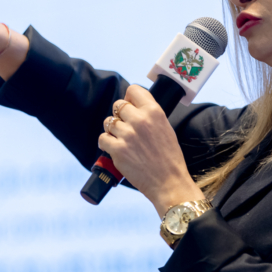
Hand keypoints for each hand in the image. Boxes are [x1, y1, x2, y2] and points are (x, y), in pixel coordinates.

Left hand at [99, 85, 204, 217]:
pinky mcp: (117, 150)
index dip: (129, 97)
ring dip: (112, 130)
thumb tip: (133, 107)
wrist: (169, 182)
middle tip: (126, 126)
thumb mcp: (166, 128)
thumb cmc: (169, 158)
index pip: (133, 90)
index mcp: (154, 112)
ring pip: (108, 122)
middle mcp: (140, 120)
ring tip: (122, 139)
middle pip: (118, 105)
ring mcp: (127, 135)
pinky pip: (102, 138)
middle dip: (120, 115)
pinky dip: (106, 143)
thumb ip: (150, 115)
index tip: (130, 105)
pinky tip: (115, 148)